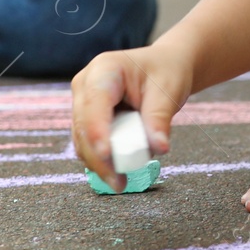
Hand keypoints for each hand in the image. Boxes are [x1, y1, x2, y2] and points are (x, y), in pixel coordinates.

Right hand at [71, 46, 191, 191]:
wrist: (164, 66)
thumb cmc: (166, 72)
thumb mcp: (167, 92)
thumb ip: (159, 119)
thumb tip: (158, 148)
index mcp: (105, 69)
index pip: (95, 103)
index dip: (98, 131)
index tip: (107, 156)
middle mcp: (86, 84)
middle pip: (83, 126)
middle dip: (99, 158)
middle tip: (119, 183)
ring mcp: (83, 101)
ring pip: (82, 139)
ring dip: (99, 163)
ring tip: (121, 183)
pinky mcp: (87, 117)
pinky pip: (88, 143)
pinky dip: (101, 160)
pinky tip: (116, 173)